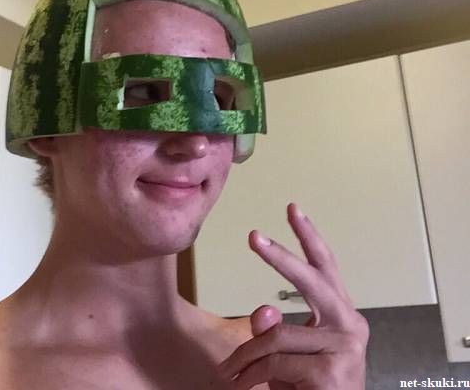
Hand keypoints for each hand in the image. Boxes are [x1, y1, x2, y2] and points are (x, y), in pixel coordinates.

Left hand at [217, 203, 368, 388]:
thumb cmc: (308, 386)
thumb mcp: (287, 352)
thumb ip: (275, 327)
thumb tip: (263, 311)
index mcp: (341, 315)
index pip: (325, 267)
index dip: (309, 236)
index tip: (293, 209)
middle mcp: (351, 326)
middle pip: (311, 280)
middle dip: (279, 256)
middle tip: (254, 236)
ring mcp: (345, 348)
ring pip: (276, 334)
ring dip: (246, 356)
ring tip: (229, 373)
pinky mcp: (330, 372)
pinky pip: (274, 361)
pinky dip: (252, 374)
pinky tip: (244, 384)